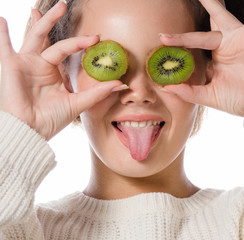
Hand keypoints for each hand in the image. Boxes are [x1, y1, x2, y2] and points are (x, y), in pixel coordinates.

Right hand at [0, 1, 125, 139]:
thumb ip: (98, 93)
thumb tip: (121, 84)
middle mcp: (40, 65)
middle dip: (55, 21)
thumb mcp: (78, 103)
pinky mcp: (10, 66)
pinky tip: (2, 20)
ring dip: (41, 21)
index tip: (95, 37)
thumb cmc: (52, 119)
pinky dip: (1, 34)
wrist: (32, 130)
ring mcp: (25, 64)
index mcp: (54, 73)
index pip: (66, 50)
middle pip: (49, 38)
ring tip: (52, 6)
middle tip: (65, 5)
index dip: (80, 43)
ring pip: (33, 37)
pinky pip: (4, 47)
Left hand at [160, 0, 243, 115]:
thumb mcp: (209, 96)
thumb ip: (188, 92)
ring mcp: (240, 38)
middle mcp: (227, 44)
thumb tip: (165, 88)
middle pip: (212, 20)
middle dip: (204, 7)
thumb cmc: (237, 100)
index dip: (179, 40)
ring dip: (216, 3)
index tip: (162, 38)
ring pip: (224, 14)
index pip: (195, 42)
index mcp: (216, 56)